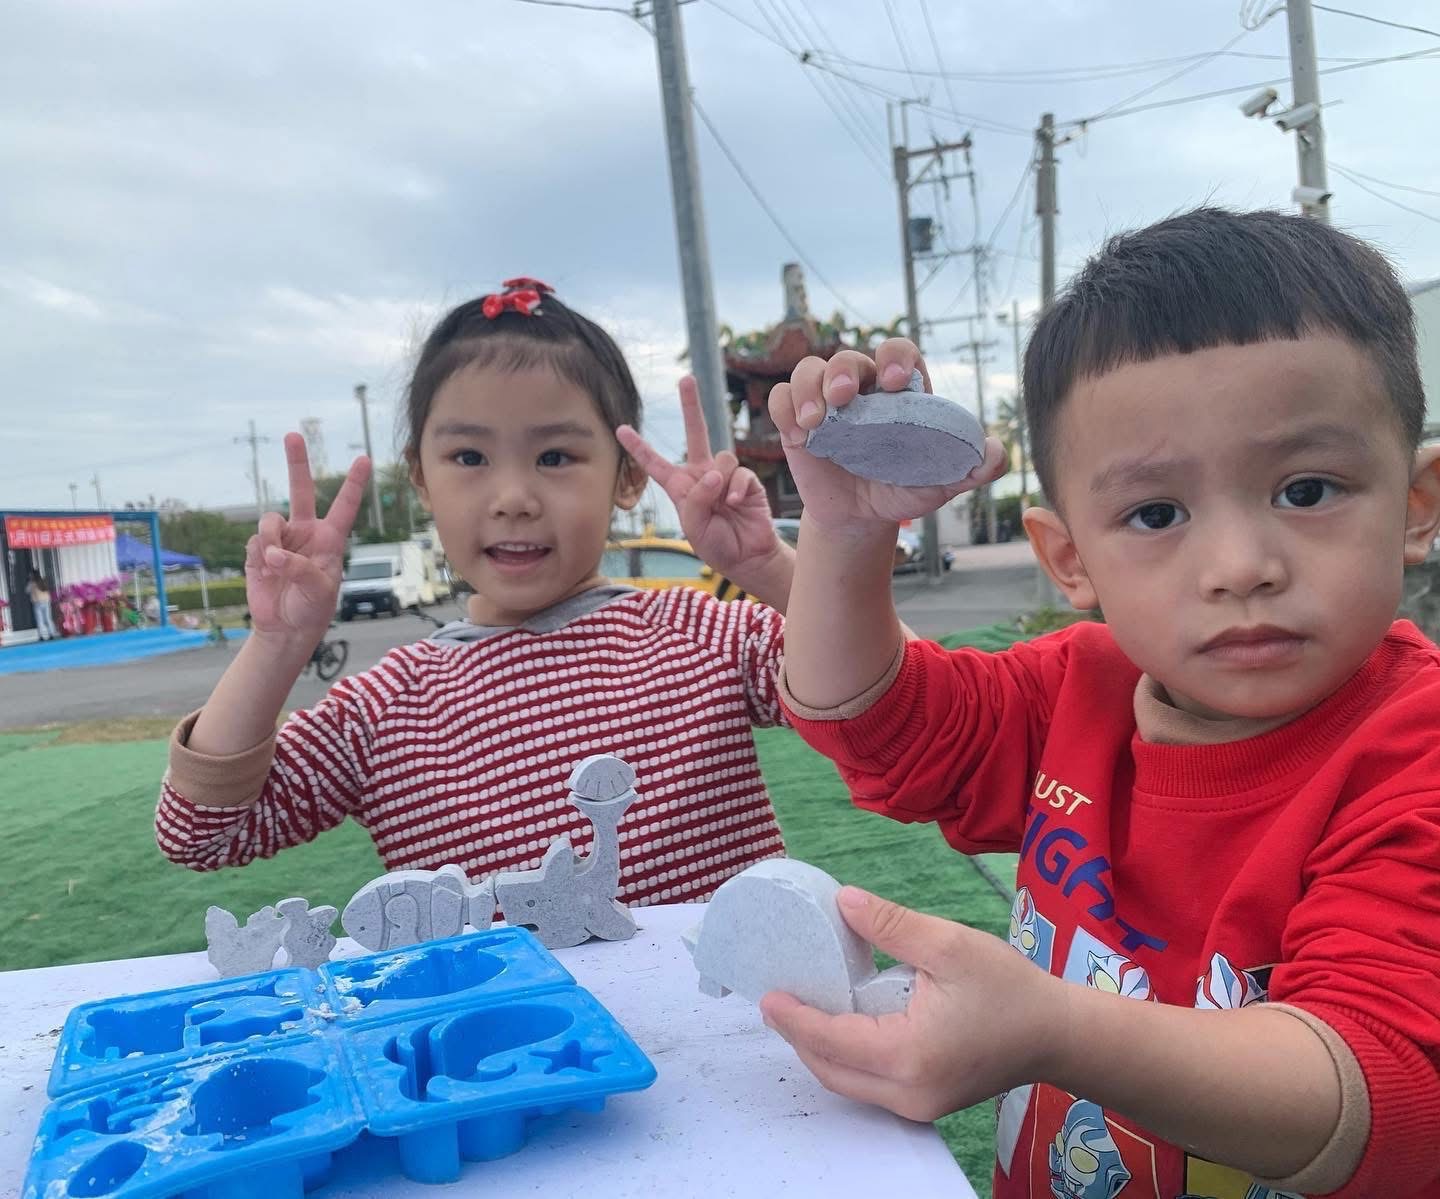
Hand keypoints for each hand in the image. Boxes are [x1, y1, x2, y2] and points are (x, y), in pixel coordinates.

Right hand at [245, 434, 369, 643]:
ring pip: (270, 520)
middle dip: (297, 462)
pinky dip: (259, 555)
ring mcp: (281, 540)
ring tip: (275, 563)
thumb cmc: (312, 608)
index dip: (354, 483)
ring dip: (271, 539)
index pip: (344, 506)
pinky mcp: (258, 551)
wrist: (285, 627)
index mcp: (330, 539)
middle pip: (300, 490)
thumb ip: (301, 568)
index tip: (364, 459)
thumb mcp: (319, 590)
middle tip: (293, 435)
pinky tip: (266, 572)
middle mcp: (306, 533)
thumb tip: (274, 554)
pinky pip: (255, 541)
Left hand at [616, 376, 782, 579]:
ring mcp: (725, 476)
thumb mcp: (694, 526)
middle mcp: (702, 475)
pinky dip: (737, 488)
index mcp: (680, 487)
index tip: (620, 429)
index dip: (638, 447)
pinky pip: (740, 473)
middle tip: (686, 378)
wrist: (748, 557)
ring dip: (720, 481)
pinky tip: (736, 503)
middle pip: (696, 433)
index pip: (655, 463)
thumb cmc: (717, 545)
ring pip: (721, 458)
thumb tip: (714, 472)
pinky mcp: (747, 480)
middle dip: (690, 405)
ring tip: (723, 504)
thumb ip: (696, 498)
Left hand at [759, 887, 1062, 1122]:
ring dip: (821, 1050)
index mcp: (909, 1056)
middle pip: (831, 1071)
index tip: (768, 995)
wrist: (1057, 1033)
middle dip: (799, 1038)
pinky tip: (841, 1026)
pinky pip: (870, 1085)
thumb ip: (891, 925)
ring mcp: (918, 1105)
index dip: (795, 1018)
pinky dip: (847, 1058)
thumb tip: (842, 903)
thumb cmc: (1010, 989)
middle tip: (776, 1001)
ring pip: (848, 1083)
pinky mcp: (926, 1101)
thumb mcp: (949, 944)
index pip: (831, 1041)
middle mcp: (908, 1093)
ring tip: (801, 1010)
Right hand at [768, 339, 1007, 531]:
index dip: (896, 358)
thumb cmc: (904, 488)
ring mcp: (825, 401)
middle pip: (848, 358)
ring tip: (816, 423)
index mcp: (899, 390)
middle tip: (845, 397)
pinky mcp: (795, 421)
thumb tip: (996, 453)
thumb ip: (974, 467)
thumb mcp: (942, 482)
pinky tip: (799, 435)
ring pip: (809, 370)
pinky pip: (781, 399)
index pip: (898, 352)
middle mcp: (861, 388)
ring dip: (809, 389)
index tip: (897, 382)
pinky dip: (785, 410)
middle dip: (844, 371)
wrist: (862, 516)